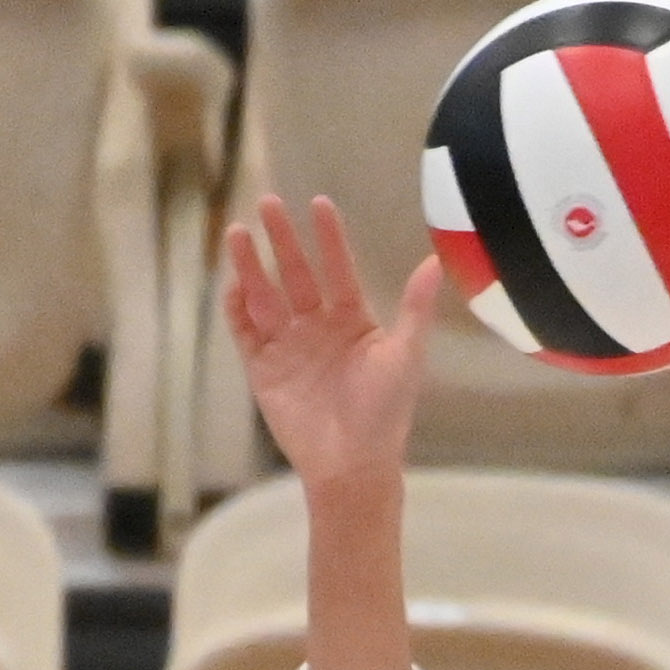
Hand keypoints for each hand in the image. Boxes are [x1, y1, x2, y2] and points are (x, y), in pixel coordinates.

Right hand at [221, 194, 441, 492]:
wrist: (352, 466)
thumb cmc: (384, 414)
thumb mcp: (406, 357)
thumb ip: (416, 309)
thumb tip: (435, 261)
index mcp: (352, 320)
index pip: (337, 268)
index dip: (329, 238)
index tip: (320, 204)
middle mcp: (317, 327)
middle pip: (295, 274)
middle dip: (282, 240)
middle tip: (268, 203)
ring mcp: (288, 346)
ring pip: (265, 296)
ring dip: (251, 266)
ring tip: (238, 233)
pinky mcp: (263, 370)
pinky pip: (245, 332)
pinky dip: (237, 309)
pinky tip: (234, 284)